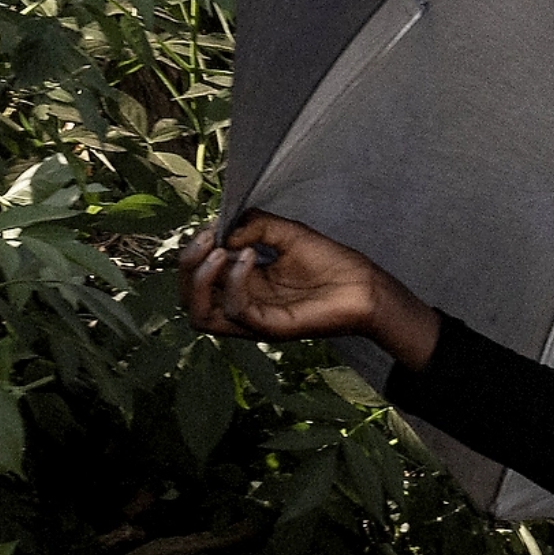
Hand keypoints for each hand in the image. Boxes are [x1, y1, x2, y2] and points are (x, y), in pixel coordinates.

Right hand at [179, 210, 440, 370]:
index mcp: (241, 284)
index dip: (194, 252)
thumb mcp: (287, 234)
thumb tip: (226, 232)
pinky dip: (235, 282)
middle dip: (188, 265)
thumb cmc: (330, 262)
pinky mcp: (269, 328)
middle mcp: (241, 305)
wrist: (365, 285)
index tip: (209, 226)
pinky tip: (249, 257)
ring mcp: (253, 320)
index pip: (196, 278)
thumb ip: (255, 226)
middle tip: (207, 239)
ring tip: (219, 251)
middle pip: (189, 298)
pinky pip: (236, 312)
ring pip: (200, 315)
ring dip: (201, 280)